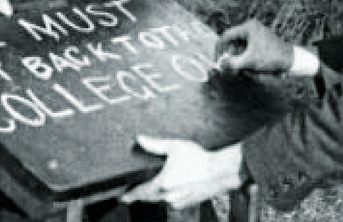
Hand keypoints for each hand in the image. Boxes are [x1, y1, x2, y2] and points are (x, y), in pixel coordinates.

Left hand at [121, 136, 244, 209]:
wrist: (221, 172)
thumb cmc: (200, 159)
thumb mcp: (175, 147)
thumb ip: (155, 144)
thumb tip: (140, 139)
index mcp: (162, 184)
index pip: (139, 193)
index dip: (129, 196)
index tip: (121, 198)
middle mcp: (168, 198)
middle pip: (148, 199)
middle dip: (140, 195)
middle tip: (133, 191)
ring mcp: (178, 203)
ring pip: (160, 202)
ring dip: (153, 197)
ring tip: (150, 188)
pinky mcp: (188, 204)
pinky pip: (171, 203)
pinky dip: (166, 198)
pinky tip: (169, 189)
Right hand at [215, 19, 293, 75]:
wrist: (292, 61)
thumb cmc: (272, 58)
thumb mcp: (249, 61)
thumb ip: (232, 63)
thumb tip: (220, 65)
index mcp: (248, 27)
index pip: (226, 36)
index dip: (219, 49)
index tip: (217, 60)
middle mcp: (251, 28)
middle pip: (232, 42)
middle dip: (230, 56)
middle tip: (228, 68)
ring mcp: (256, 35)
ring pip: (239, 47)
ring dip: (238, 59)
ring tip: (240, 70)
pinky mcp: (260, 42)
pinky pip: (246, 50)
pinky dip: (245, 59)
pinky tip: (248, 68)